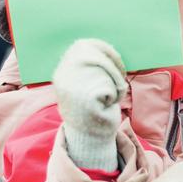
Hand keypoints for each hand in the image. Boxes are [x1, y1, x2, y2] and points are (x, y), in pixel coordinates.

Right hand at [52, 38, 125, 169]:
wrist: (89, 136)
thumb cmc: (93, 108)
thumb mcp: (84, 83)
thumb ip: (89, 66)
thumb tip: (105, 46)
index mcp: (62, 72)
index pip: (82, 46)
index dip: (103, 47)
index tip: (116, 57)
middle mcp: (64, 77)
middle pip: (95, 52)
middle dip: (113, 60)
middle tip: (121, 74)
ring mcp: (73, 86)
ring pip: (105, 67)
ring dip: (116, 78)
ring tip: (114, 92)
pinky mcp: (86, 97)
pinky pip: (111, 83)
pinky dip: (117, 91)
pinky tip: (111, 101)